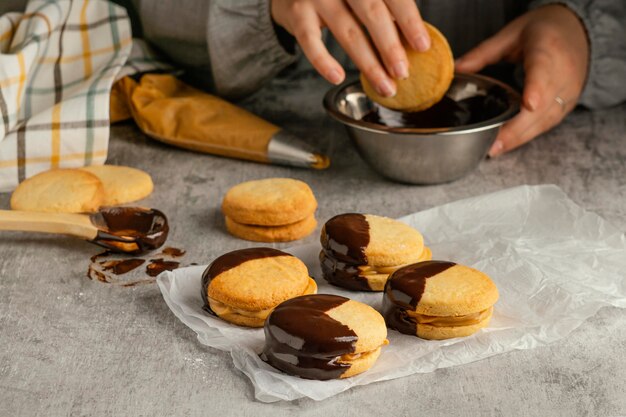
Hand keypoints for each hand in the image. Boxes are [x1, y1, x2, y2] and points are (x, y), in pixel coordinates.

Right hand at [271, 0, 430, 96]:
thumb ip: (383, 8)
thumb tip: (413, 40)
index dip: (409, 21)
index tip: (422, 46)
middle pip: (372, 14)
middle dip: (390, 47)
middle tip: (402, 73)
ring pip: (348, 32)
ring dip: (368, 63)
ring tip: (384, 85)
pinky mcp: (297, 12)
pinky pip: (311, 41)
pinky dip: (324, 61)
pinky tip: (337, 77)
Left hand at [455, 5, 588, 156]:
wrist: (575, 30)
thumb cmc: (541, 30)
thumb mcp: (511, 33)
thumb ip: (483, 53)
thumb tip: (456, 68)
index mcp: (548, 49)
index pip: (543, 70)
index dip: (537, 88)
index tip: (529, 104)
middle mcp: (563, 72)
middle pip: (543, 105)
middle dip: (517, 128)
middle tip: (493, 146)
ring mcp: (569, 91)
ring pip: (546, 119)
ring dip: (520, 136)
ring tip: (496, 149)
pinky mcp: (568, 103)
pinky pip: (548, 123)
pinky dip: (528, 134)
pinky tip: (508, 143)